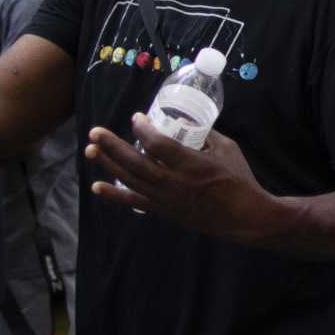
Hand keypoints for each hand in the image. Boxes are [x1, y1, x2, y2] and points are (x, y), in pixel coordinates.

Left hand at [84, 117, 273, 239]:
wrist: (244, 217)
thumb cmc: (239, 179)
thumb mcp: (228, 149)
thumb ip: (205, 135)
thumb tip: (186, 123)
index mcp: (192, 164)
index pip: (157, 144)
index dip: (143, 129)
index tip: (136, 118)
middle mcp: (174, 182)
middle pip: (135, 162)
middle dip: (112, 145)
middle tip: (95, 132)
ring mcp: (166, 199)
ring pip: (130, 180)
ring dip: (108, 164)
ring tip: (90, 150)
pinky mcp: (164, 211)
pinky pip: (134, 202)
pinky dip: (114, 194)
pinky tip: (96, 186)